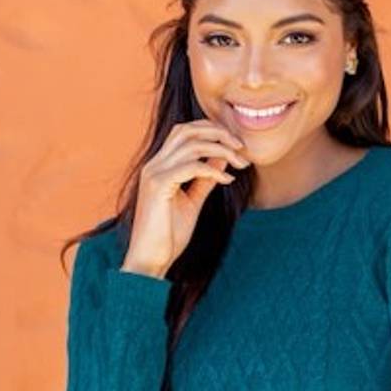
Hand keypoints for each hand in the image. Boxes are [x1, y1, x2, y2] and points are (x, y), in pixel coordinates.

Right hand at [128, 120, 249, 274]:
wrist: (149, 261)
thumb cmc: (168, 236)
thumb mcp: (192, 202)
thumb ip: (205, 179)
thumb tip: (222, 158)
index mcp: (159, 166)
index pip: (185, 132)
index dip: (212, 131)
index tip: (237, 145)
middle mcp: (154, 165)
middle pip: (187, 130)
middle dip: (218, 132)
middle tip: (242, 146)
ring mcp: (154, 174)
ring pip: (192, 144)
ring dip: (222, 150)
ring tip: (240, 162)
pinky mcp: (158, 187)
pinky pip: (191, 167)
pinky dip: (213, 170)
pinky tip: (227, 181)